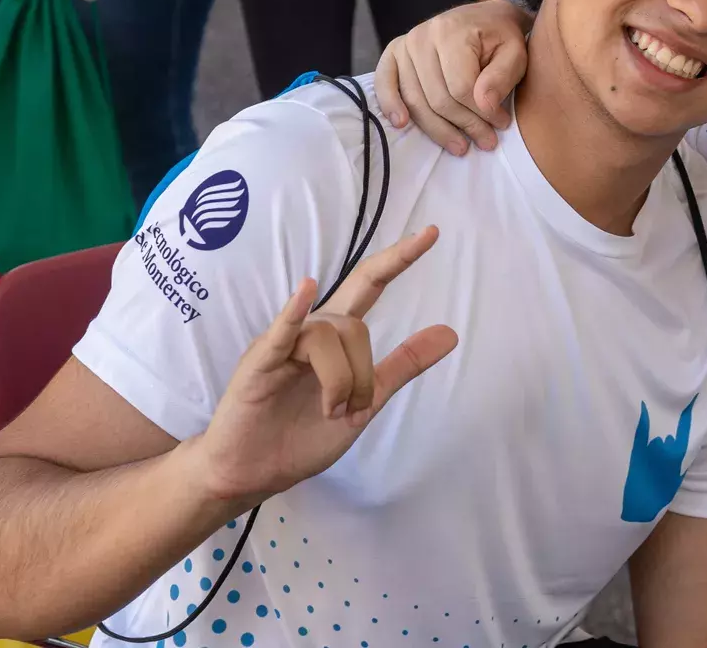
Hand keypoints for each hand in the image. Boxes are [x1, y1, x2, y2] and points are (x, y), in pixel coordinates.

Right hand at [188, 227, 457, 505]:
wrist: (254, 473)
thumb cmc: (303, 435)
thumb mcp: (366, 402)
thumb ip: (402, 365)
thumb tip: (451, 332)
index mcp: (337, 340)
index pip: (370, 286)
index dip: (398, 260)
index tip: (432, 232)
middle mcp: (311, 332)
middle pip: (354, 321)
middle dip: (362, 362)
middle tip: (356, 405)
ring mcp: (283, 344)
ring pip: (331, 337)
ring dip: (340, 384)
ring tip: (329, 414)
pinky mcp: (260, 363)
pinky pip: (283, 333)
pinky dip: (294, 312)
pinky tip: (306, 291)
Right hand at [373, 0, 531, 152]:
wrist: (486, 18)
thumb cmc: (502, 38)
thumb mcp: (516, 53)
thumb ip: (502, 77)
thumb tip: (484, 105)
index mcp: (452, 32)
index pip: (461, 88)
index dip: (482, 113)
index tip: (501, 123)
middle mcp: (422, 36)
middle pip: (438, 98)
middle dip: (465, 126)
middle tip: (487, 141)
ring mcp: (405, 44)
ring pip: (416, 100)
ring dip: (438, 129)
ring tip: (461, 146)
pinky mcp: (394, 53)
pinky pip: (385, 82)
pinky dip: (390, 104)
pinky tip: (401, 123)